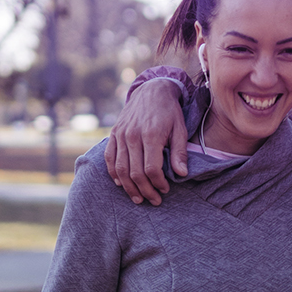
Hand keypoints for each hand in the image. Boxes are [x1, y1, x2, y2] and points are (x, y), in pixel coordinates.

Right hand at [104, 79, 188, 204]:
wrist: (152, 90)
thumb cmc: (169, 112)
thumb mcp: (180, 129)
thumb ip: (180, 152)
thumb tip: (182, 174)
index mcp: (151, 135)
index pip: (152, 169)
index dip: (158, 183)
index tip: (165, 189)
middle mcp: (133, 136)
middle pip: (135, 172)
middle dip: (145, 190)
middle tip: (154, 200)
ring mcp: (121, 135)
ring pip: (121, 168)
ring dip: (129, 187)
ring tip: (138, 198)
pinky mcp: (114, 133)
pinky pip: (109, 157)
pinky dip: (114, 173)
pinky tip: (121, 184)